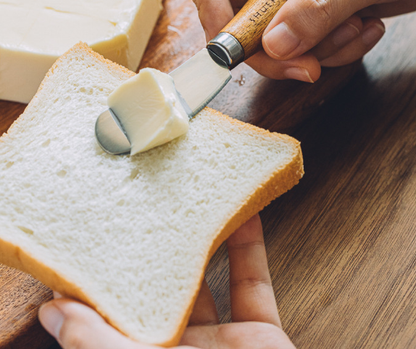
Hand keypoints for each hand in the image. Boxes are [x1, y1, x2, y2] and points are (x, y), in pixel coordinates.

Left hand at [38, 214, 295, 348]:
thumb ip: (94, 344)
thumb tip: (52, 309)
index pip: (113, 312)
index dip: (103, 275)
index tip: (96, 234)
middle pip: (162, 288)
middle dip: (155, 249)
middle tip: (147, 205)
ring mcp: (220, 342)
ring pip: (209, 277)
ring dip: (204, 239)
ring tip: (192, 202)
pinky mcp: (260, 335)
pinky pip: (253, 281)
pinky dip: (250, 247)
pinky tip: (244, 215)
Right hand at [178, 0, 415, 81]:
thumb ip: (320, 6)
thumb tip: (274, 47)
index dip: (207, 3)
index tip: (233, 44)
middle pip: (235, 14)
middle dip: (271, 49)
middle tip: (308, 66)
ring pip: (270, 38)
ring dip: (313, 48)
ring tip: (358, 26)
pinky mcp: (308, 7)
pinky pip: (300, 44)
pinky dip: (332, 48)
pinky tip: (366, 26)